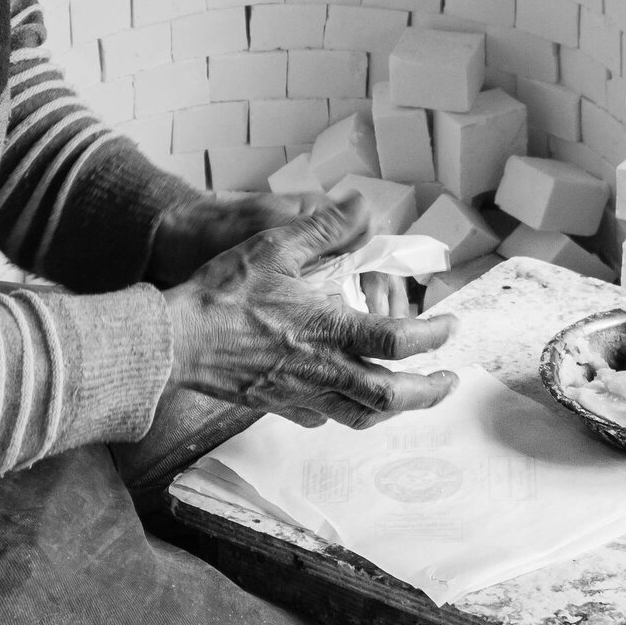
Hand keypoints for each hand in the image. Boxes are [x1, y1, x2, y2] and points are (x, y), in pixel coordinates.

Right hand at [163, 196, 457, 427]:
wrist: (174, 339)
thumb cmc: (222, 293)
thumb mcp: (275, 245)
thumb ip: (325, 227)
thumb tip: (362, 205)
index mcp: (328, 330)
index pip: (399, 341)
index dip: (434, 336)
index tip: (451, 327)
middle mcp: (322, 370)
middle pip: (391, 397)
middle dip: (428, 393)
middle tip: (448, 381)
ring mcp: (300, 394)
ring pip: (361, 416)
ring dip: (395, 409)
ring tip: (410, 395)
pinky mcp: (277, 405)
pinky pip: (322, 419)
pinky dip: (345, 412)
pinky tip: (346, 399)